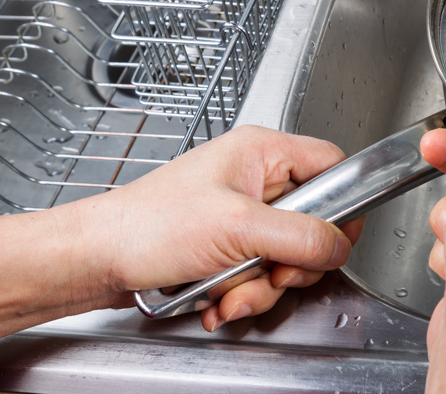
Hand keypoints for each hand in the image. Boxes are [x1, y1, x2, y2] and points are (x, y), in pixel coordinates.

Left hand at [0, 126, 361, 335]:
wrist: (96, 260)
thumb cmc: (148, 226)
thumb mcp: (237, 228)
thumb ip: (299, 236)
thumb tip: (340, 245)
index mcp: (263, 152)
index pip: (333, 164)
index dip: (343, 202)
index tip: (335, 238)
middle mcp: (257, 179)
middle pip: (313, 221)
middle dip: (292, 261)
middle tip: (273, 272)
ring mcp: (243, 214)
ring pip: (287, 255)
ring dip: (263, 286)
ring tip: (230, 292)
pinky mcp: (229, 245)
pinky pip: (261, 273)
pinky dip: (243, 294)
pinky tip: (218, 299)